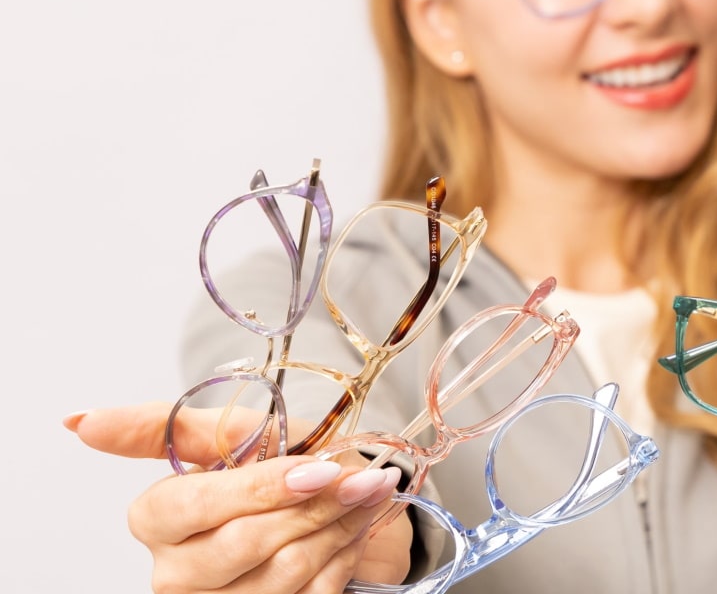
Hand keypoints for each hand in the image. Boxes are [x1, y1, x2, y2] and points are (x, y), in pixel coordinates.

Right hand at [66, 402, 413, 592]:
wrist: (346, 502)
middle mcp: (176, 572)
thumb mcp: (238, 429)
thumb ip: (162, 426)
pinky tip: (350, 532)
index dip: (257, 489)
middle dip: (310, 507)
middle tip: (355, 477)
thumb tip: (77, 420)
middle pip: (241, 545)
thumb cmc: (293, 463)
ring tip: (360, 497)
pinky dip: (342, 558)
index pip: (188, 508)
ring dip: (335, 529)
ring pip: (280, 574)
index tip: (317, 468)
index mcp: (158, 518)